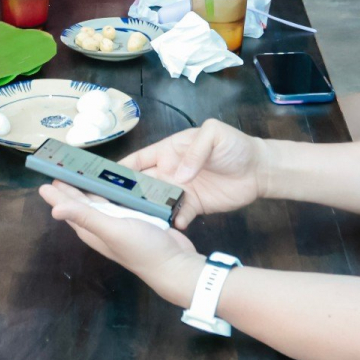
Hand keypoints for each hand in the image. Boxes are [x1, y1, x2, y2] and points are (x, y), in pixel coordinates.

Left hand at [39, 181, 200, 301]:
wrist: (175, 264)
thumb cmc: (142, 248)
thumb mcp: (112, 230)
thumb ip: (86, 217)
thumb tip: (54, 210)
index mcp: (94, 230)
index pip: (70, 209)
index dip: (58, 196)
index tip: (45, 182)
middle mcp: (104, 226)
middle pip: (83, 203)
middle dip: (71, 188)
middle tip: (60, 170)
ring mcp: (121, 222)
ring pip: (102, 200)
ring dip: (92, 187)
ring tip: (84, 171)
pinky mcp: (138, 218)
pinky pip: (121, 200)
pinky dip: (115, 190)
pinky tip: (116, 181)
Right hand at [124, 118, 267, 227]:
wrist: (258, 169)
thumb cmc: (234, 145)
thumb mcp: (214, 134)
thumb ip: (195, 150)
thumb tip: (179, 175)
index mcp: (168, 151)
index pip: (137, 160)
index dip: (119, 169)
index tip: (100, 181)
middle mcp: (169, 171)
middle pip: (141, 184)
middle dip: (127, 194)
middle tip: (113, 207)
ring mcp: (180, 190)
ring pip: (156, 202)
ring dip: (148, 211)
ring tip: (138, 220)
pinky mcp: (194, 206)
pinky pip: (178, 215)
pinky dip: (174, 220)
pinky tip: (173, 225)